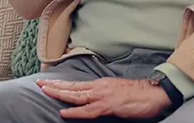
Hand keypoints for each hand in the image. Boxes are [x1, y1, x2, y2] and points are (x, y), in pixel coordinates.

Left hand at [37, 77, 170, 119]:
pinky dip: (74, 111)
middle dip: (54, 86)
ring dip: (59, 94)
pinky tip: (63, 112)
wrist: (155, 93)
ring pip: (76, 95)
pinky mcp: (109, 106)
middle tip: (38, 83)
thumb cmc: (138, 94)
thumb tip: (92, 97)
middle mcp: (98, 87)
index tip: (47, 82)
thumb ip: (103, 93)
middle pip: (72, 87)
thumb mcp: (116, 90)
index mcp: (100, 84)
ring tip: (45, 91)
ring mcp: (103, 96)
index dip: (61, 83)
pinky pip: (88, 110)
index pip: (76, 83)